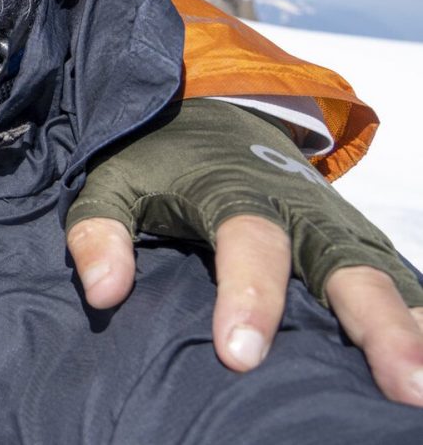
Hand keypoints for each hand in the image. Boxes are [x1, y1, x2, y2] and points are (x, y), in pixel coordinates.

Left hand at [66, 99, 422, 404]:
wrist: (208, 108)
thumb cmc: (156, 159)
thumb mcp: (112, 180)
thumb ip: (100, 230)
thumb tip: (104, 292)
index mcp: (234, 189)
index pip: (249, 242)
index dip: (248, 296)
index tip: (241, 356)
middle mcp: (298, 207)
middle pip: (342, 263)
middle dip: (375, 322)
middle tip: (403, 382)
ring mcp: (334, 223)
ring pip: (379, 275)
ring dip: (410, 327)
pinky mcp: (354, 238)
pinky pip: (394, 277)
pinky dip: (417, 315)